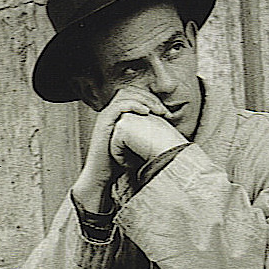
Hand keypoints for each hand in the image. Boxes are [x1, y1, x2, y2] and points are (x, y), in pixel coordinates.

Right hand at [73, 88, 174, 210]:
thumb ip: (146, 136)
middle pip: (132, 92)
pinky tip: (146, 112)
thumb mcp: (136, 146)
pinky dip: (134, 105)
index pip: (136, 96)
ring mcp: (107, 116)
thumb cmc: (119, 165)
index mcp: (119, 115)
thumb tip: (167, 134)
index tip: (166, 113)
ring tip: (158, 111)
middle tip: (164, 111)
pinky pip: (119, 106)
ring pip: (126, 95)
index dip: (152, 100)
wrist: (102, 176)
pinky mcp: (104, 122)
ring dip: (145, 100)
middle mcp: (112, 112)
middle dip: (150, 98)